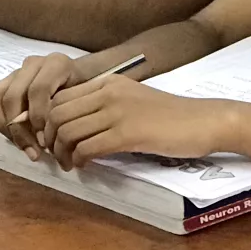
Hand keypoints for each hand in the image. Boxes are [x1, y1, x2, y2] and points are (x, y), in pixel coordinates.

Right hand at [0, 53, 84, 159]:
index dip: (38, 117)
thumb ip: (63, 115)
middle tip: (32, 149)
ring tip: (20, 144)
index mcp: (55, 63)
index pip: (38, 90)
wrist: (80, 79)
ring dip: (4, 127)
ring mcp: (16, 71)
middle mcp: (32, 63)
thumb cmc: (82, 93)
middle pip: (12, 96)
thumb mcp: (81, 102)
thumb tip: (44, 143)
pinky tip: (11, 135)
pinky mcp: (4, 81)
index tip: (45, 141)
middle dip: (20, 128)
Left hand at [43, 76, 232, 170]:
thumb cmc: (170, 116)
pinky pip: (88, 148)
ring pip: (68, 132)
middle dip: (49, 138)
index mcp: (108, 82)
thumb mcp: (132, 100)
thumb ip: (105, 105)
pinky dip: (79, 160)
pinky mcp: (127, 134)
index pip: (61, 97)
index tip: (52, 138)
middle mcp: (108, 92)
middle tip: (55, 154)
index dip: (48, 120)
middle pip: (57, 114)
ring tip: (69, 164)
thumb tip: (76, 124)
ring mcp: (118, 112)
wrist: (202, 121)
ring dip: (62, 153)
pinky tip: (84, 166)